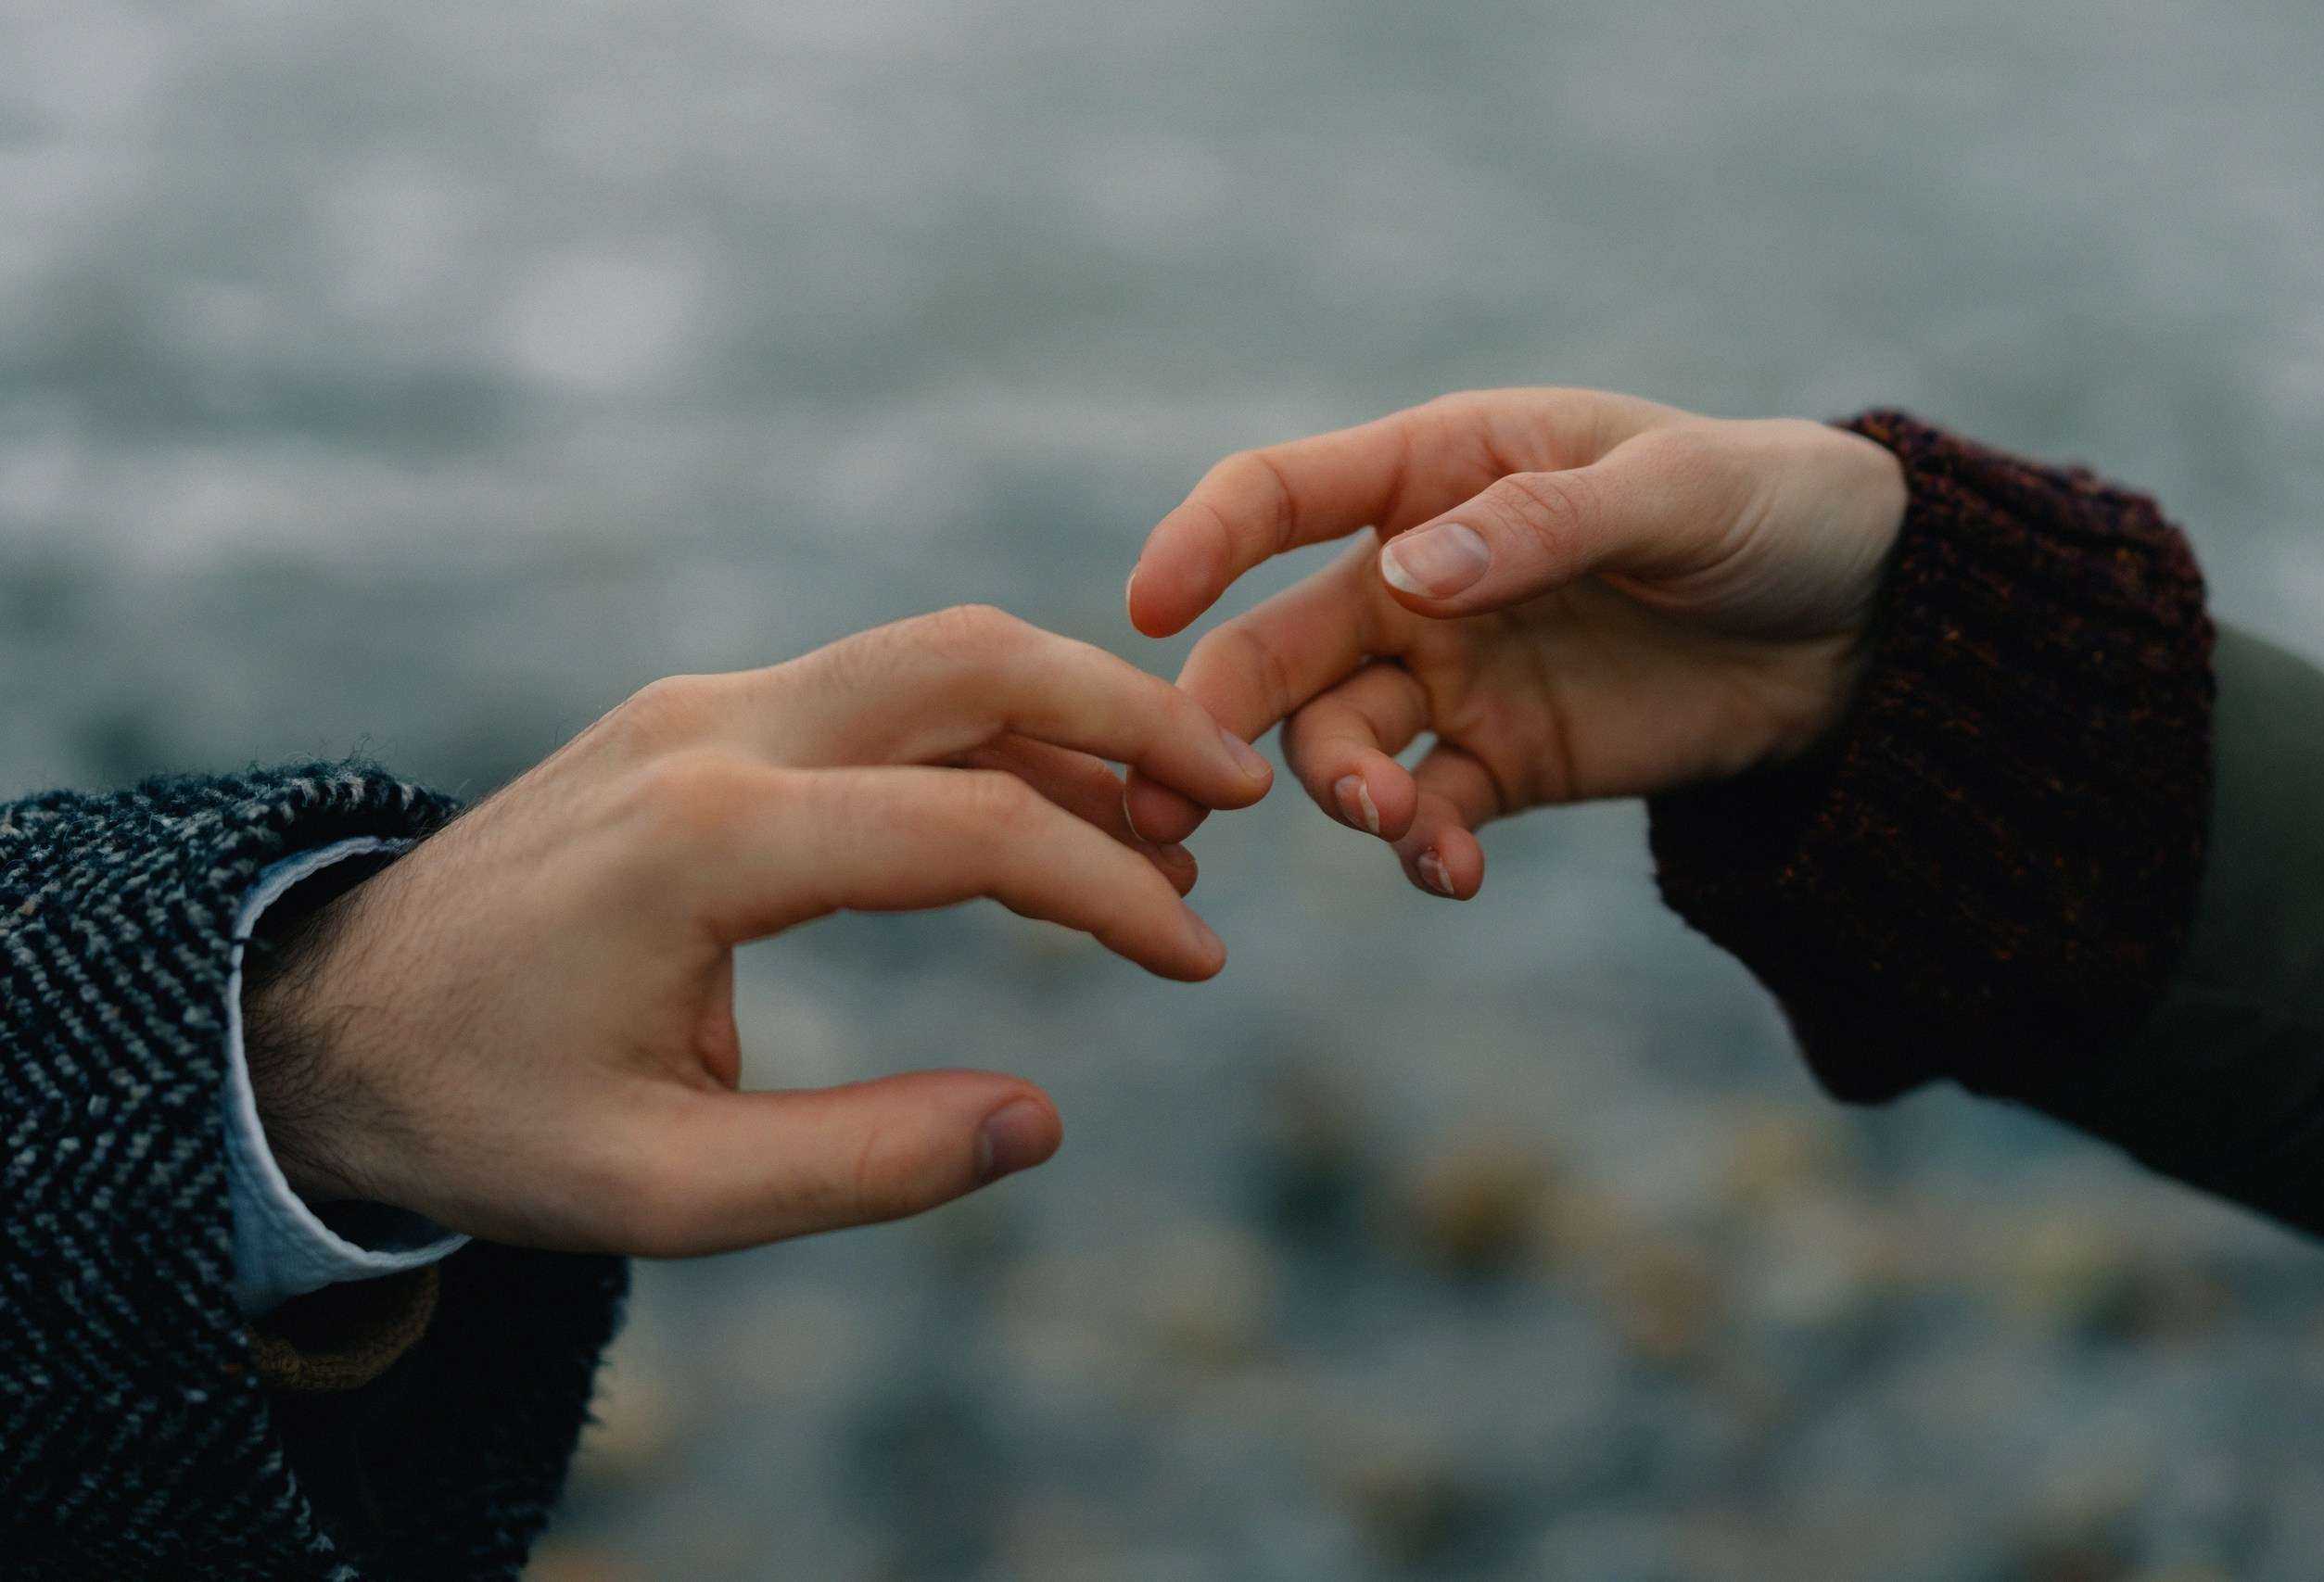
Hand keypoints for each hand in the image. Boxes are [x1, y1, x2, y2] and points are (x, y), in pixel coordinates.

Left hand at [243, 605, 1273, 1257]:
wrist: (322, 1023)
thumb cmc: (483, 1116)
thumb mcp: (660, 1192)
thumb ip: (856, 1166)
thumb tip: (1039, 1121)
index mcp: (702, 841)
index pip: (965, 828)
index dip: (1108, 890)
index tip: (1196, 960)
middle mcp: (710, 732)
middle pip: (967, 659)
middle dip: (1127, 716)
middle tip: (1239, 795)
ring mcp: (700, 707)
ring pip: (930, 660)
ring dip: (1066, 723)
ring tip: (1167, 834)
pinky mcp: (700, 721)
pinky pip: (877, 699)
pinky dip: (986, 744)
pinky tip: (1049, 825)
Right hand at [1120, 389, 1906, 896]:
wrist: (1870, 627)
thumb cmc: (1773, 508)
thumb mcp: (1677, 492)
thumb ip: (1540, 526)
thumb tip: (1405, 576)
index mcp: (1441, 469)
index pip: (1282, 493)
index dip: (1203, 541)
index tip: (1146, 608)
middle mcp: (1420, 575)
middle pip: (1280, 642)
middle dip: (1219, 713)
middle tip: (1184, 796)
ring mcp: (1455, 675)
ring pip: (1337, 740)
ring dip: (1337, 790)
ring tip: (1392, 823)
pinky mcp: (1503, 764)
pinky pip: (1428, 815)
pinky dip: (1423, 850)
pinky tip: (1453, 874)